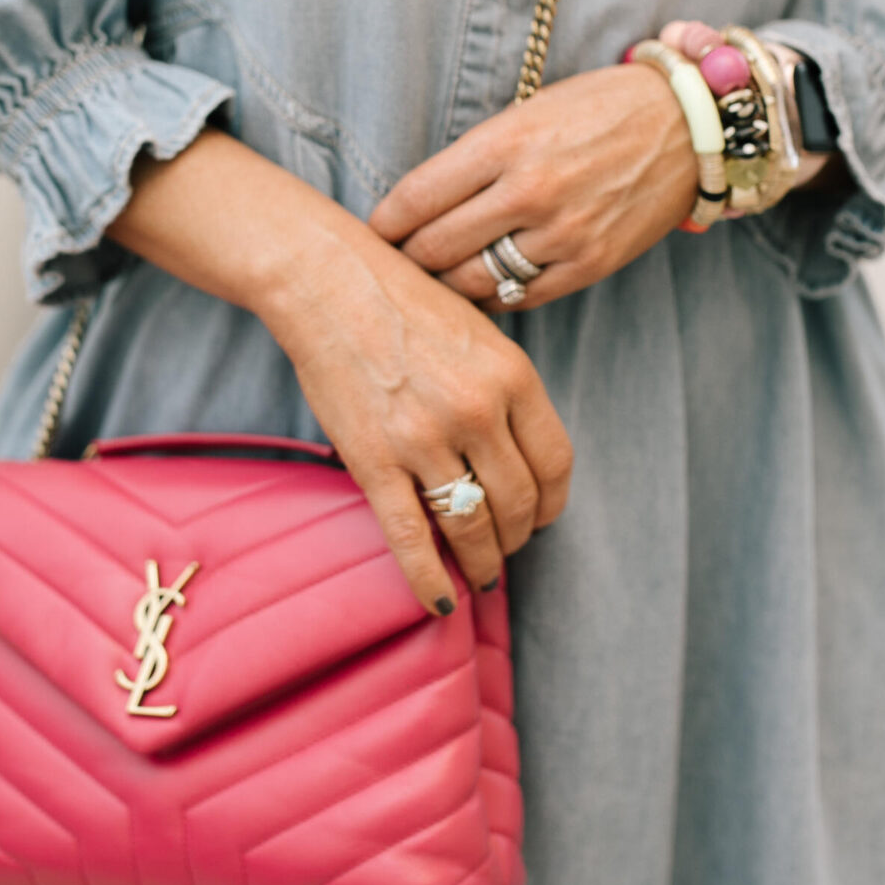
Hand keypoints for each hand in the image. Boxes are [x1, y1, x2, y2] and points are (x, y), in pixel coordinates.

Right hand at [108, 135, 572, 612]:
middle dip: (516, 536)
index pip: (556, 465)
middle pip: (519, 502)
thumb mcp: (480, 334)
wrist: (328, 282)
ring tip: (480, 574)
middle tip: (506, 548)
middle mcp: (479, 411)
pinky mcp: (376, 460)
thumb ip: (507, 391)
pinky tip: (440, 602)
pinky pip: (412, 538)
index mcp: (513, 376)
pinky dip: (430, 579)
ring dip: (482, 561)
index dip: (552, 503)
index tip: (542, 517)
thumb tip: (521, 458)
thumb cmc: (404, 302)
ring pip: (473, 526)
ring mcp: (427, 439)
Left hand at [369, 65, 697, 310]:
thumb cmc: (596, 111)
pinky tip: (479, 288)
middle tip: (391, 265)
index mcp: (505, 141)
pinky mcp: (589, 265)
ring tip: (429, 282)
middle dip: (404, 260)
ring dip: (442, 287)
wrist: (686, 126)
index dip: (383, 224)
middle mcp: (531, 189)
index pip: (415, 197)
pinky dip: (490, 298)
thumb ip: (473, 161)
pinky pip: (518, 299)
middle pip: (434, 248)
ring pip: (471, 282)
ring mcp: (562, 233)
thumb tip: (414, 210)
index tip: (373, 233)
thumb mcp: (525, 114)